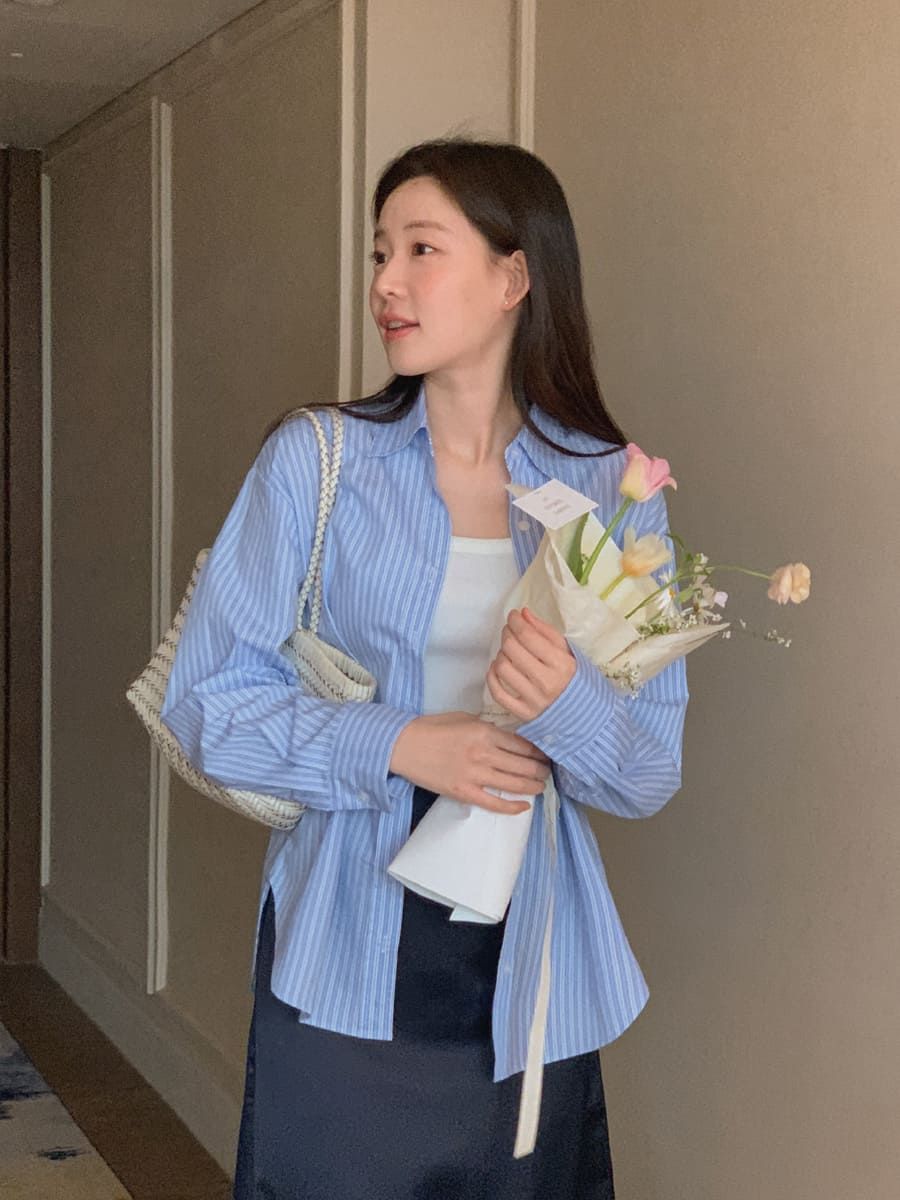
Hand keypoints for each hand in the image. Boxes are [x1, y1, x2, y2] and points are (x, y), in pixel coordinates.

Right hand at [389, 712, 551, 814]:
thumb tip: (507, 737)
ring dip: (533, 786)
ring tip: (542, 786)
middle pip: (524, 765)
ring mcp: (474, 775)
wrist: (403, 746)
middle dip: (541, 769)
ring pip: (514, 784)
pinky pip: (494, 803)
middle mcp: (483, 753)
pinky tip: (525, 806)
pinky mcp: (464, 792)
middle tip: (548, 771)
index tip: (546, 755)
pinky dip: (513, 807)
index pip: (522, 744)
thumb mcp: (463, 718)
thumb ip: (487, 728)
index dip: (539, 751)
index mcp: (484, 732)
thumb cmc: (431, 728)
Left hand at [485, 607, 575, 722]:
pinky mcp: (522, 713)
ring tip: (508, 652)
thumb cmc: (573, 678)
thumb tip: (523, 614)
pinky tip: (498, 668)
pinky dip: (492, 676)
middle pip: (512, 649)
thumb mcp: (567, 651)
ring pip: (502, 668)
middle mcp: (546, 682)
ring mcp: (533, 699)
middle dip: (507, 634)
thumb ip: (545, 631)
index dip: (515, 621)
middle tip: (509, 631)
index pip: (528, 636)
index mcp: (560, 663)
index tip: (513, 616)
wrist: (582, 713)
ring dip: (501, 654)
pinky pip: (497, 692)